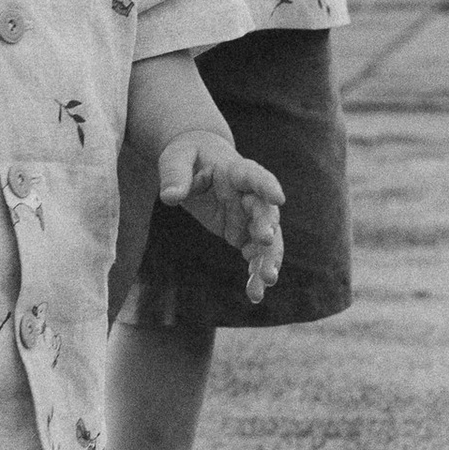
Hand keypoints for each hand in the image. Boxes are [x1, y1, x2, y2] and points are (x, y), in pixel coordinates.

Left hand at [158, 131, 283, 304]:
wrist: (198, 163)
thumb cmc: (187, 155)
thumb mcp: (176, 158)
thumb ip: (174, 175)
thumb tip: (170, 197)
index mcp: (236, 170)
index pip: (254, 175)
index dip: (266, 185)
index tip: (278, 198)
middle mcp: (250, 195)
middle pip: (265, 211)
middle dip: (267, 227)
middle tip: (266, 242)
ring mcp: (250, 217)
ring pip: (267, 240)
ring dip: (268, 260)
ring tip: (266, 283)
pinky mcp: (244, 234)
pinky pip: (255, 255)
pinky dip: (256, 273)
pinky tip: (255, 294)